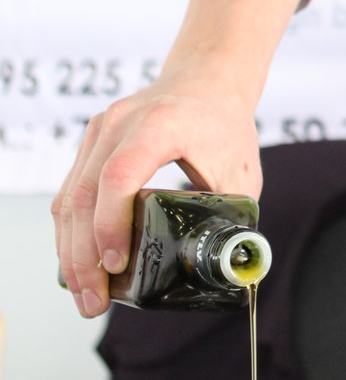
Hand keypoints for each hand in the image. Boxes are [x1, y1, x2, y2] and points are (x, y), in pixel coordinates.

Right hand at [51, 62, 261, 318]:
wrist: (206, 79)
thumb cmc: (224, 124)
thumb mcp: (240, 171)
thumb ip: (232, 217)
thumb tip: (228, 270)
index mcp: (160, 124)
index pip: (121, 174)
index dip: (112, 223)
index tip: (117, 263)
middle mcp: (120, 123)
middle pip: (85, 194)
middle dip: (85, 256)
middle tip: (95, 300)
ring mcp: (100, 131)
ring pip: (70, 198)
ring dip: (72, 251)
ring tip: (86, 295)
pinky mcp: (91, 144)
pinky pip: (71, 193)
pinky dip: (72, 233)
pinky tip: (80, 264)